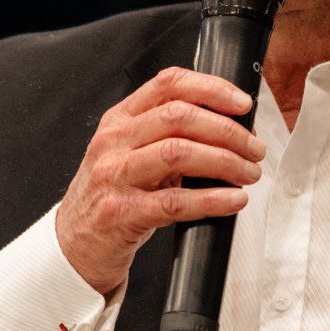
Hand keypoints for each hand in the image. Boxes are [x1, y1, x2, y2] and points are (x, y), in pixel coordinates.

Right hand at [54, 66, 264, 295]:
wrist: (75, 245)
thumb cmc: (112, 198)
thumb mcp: (130, 155)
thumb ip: (166, 136)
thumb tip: (229, 130)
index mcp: (119, 120)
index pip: (168, 85)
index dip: (212, 88)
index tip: (242, 104)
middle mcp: (114, 142)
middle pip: (179, 117)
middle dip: (228, 130)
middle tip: (254, 148)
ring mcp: (115, 176)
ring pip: (179, 153)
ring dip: (225, 161)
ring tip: (249, 173)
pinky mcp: (122, 213)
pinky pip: (175, 202)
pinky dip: (213, 199)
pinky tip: (233, 200)